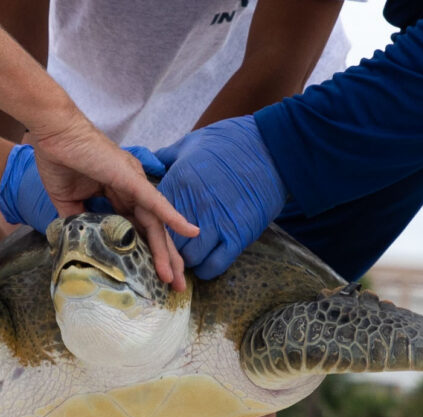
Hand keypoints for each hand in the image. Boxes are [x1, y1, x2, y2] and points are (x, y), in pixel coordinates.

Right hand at [0, 143, 190, 288]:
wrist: (52, 133)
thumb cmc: (58, 160)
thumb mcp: (67, 201)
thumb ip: (79, 221)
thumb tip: (80, 244)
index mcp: (118, 193)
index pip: (138, 229)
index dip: (147, 252)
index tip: (153, 275)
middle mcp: (132, 189)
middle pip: (153, 230)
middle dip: (165, 259)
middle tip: (175, 286)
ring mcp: (133, 183)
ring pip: (156, 223)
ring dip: (167, 251)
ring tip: (175, 277)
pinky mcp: (130, 178)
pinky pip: (155, 202)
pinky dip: (173, 217)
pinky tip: (190, 232)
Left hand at [155, 115, 286, 279]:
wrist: (271, 147)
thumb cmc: (231, 141)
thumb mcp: (192, 142)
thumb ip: (168, 156)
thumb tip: (152, 161)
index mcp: (178, 184)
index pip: (154, 217)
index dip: (154, 226)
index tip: (158, 229)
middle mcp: (193, 207)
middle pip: (169, 242)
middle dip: (170, 247)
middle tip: (175, 247)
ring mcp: (216, 223)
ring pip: (190, 257)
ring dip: (189, 259)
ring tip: (192, 254)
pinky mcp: (238, 235)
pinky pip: (214, 264)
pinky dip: (207, 268)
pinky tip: (206, 263)